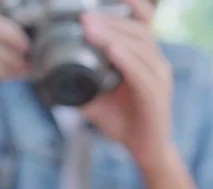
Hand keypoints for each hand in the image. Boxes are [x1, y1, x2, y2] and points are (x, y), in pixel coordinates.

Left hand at [81, 0, 172, 164]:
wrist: (145, 150)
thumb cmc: (125, 122)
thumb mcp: (98, 99)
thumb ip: (82, 85)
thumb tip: (54, 76)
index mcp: (144, 59)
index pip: (142, 24)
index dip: (132, 5)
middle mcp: (155, 63)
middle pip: (137, 31)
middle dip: (110, 21)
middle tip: (83, 18)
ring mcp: (158, 78)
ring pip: (139, 47)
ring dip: (113, 35)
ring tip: (90, 30)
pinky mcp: (156, 96)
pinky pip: (141, 73)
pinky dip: (125, 60)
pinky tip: (111, 51)